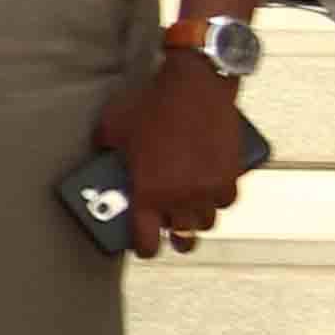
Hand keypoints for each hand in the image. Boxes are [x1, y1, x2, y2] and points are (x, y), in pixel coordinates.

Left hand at [100, 56, 253, 254]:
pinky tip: (211, 192)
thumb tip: (102, 156)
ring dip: (198, 219)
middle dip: (177, 239)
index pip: (147, 238)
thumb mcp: (112, 128)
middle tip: (172, 236)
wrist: (195, 86)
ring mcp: (210, 187)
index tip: (143, 248)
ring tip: (191, 214)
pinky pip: (226, 199)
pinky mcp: (231, 173)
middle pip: (184, 235)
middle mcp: (182, 197)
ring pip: (208, 220)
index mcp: (149, 192)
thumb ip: (107, 151)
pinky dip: (219, 198)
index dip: (144, 248)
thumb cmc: (150, 105)